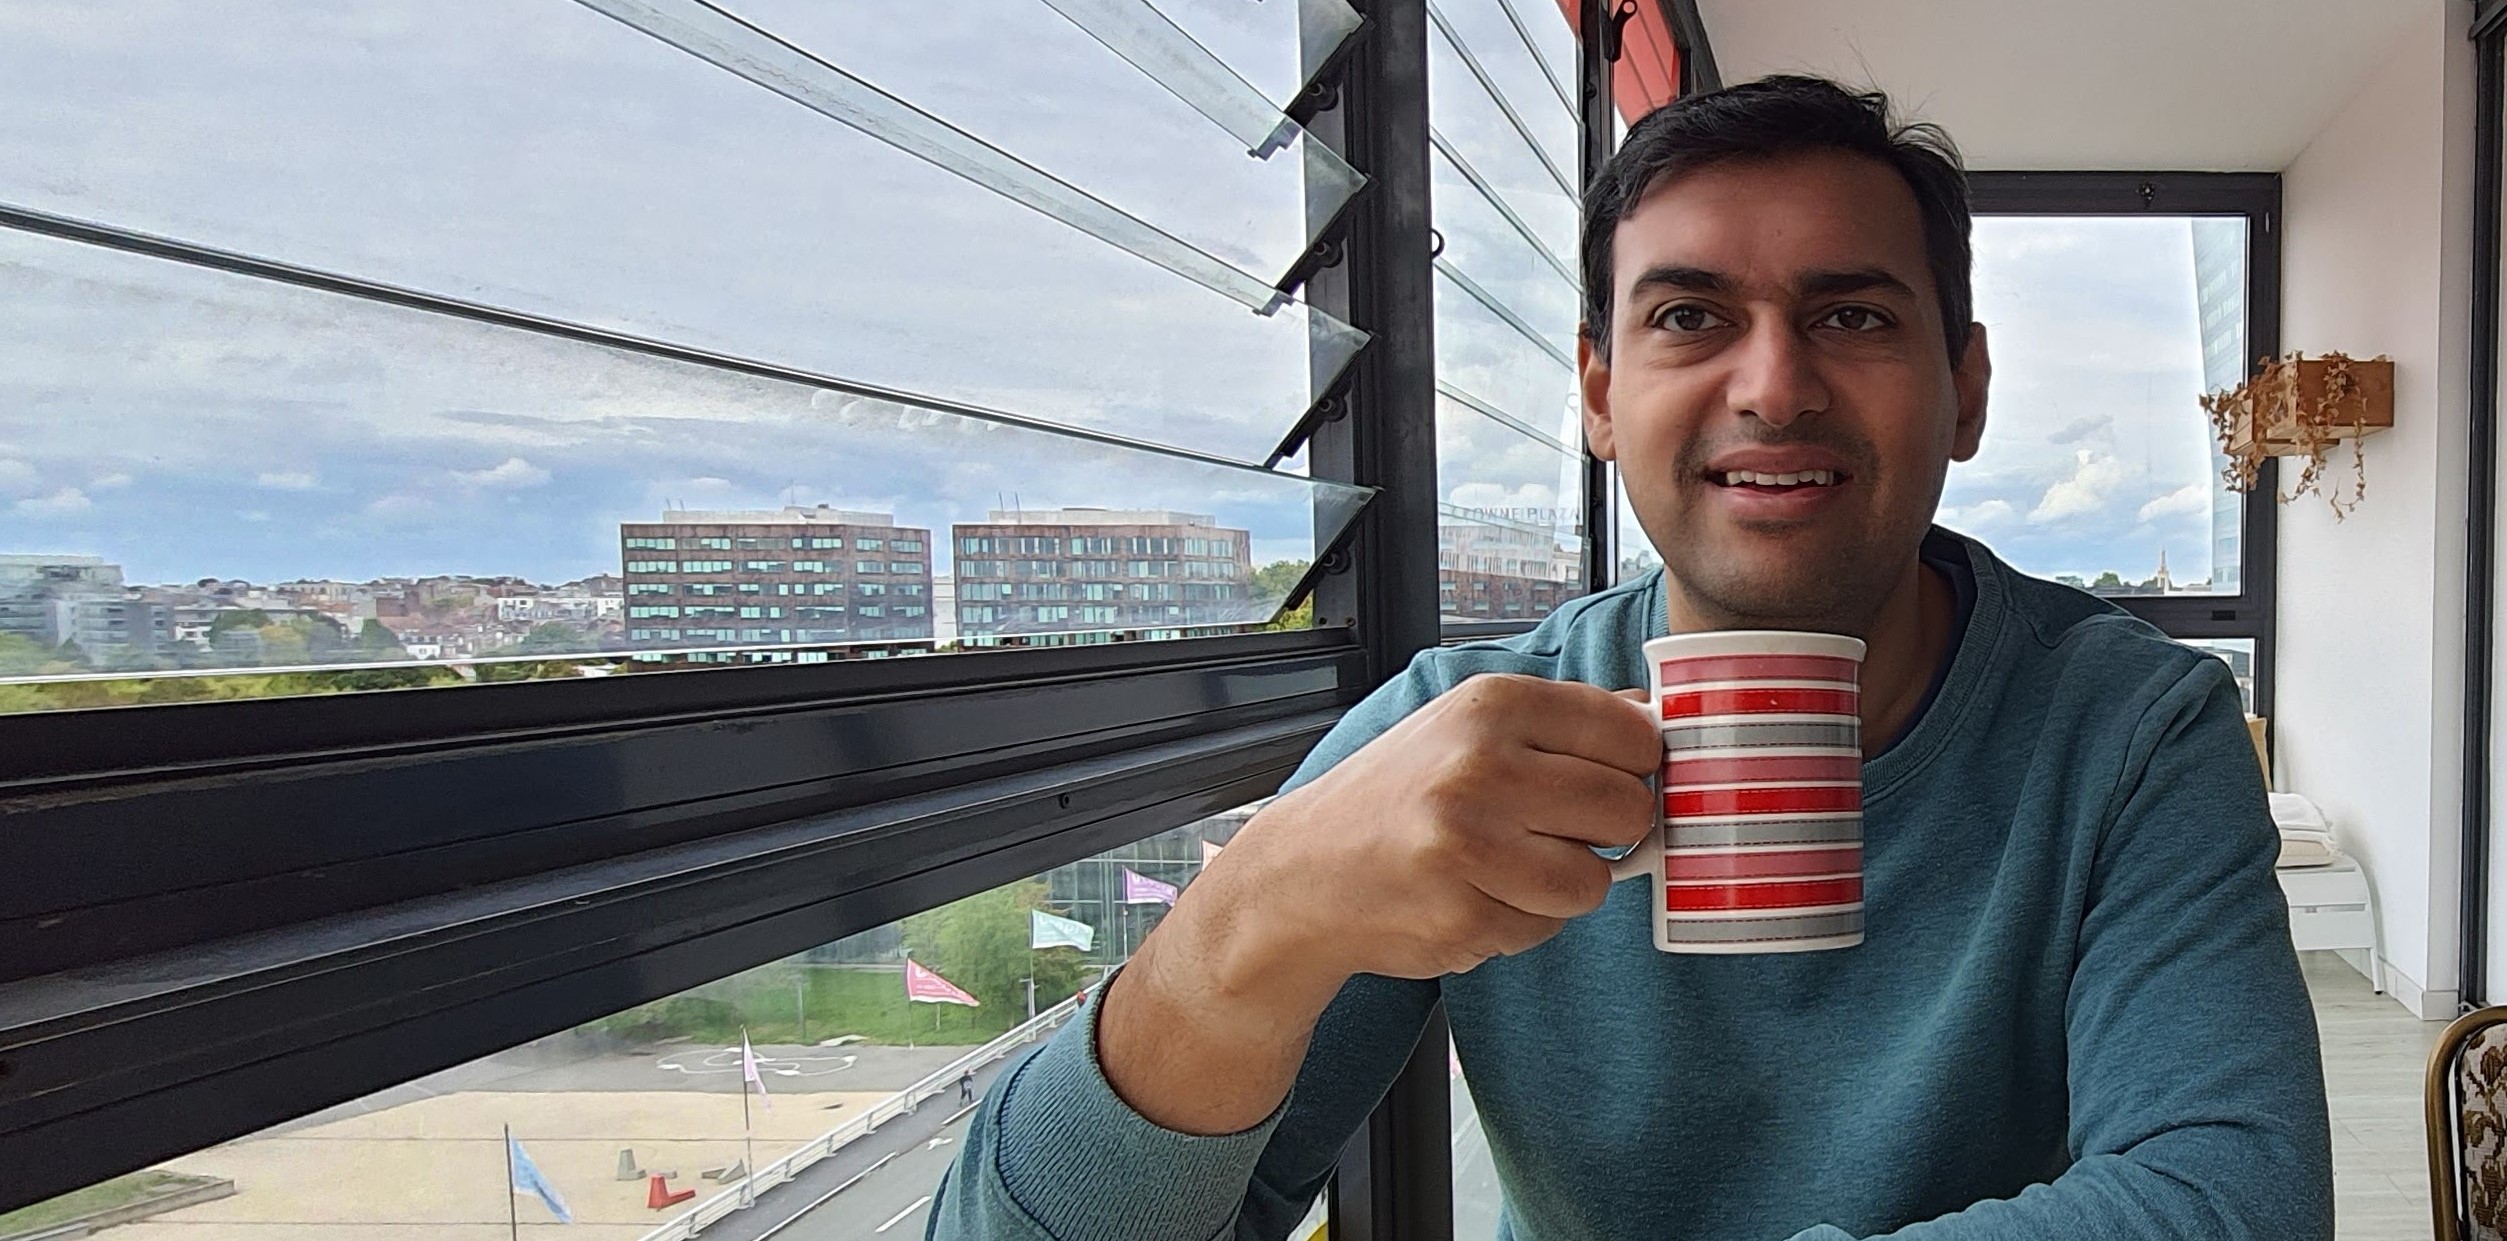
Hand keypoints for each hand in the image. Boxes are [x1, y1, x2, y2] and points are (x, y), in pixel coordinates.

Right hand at [1099, 673, 1657, 1133]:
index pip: (1632, 734)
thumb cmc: (1400, 795)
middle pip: (1628, 808)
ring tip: (1506, 867)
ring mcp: (1469, 845)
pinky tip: (1471, 897)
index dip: (1633, 766)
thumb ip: (1566, 721)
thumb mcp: (1470, 728)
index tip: (1605, 777)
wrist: (1303, 873)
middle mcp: (1480, 766)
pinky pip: (1546, 929)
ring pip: (1595, 880)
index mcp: (1491, 704)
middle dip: (1606, 829)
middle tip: (1553, 829)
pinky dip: (1521, 921)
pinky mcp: (1462, 915)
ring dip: (1563, 885)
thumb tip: (1658, 717)